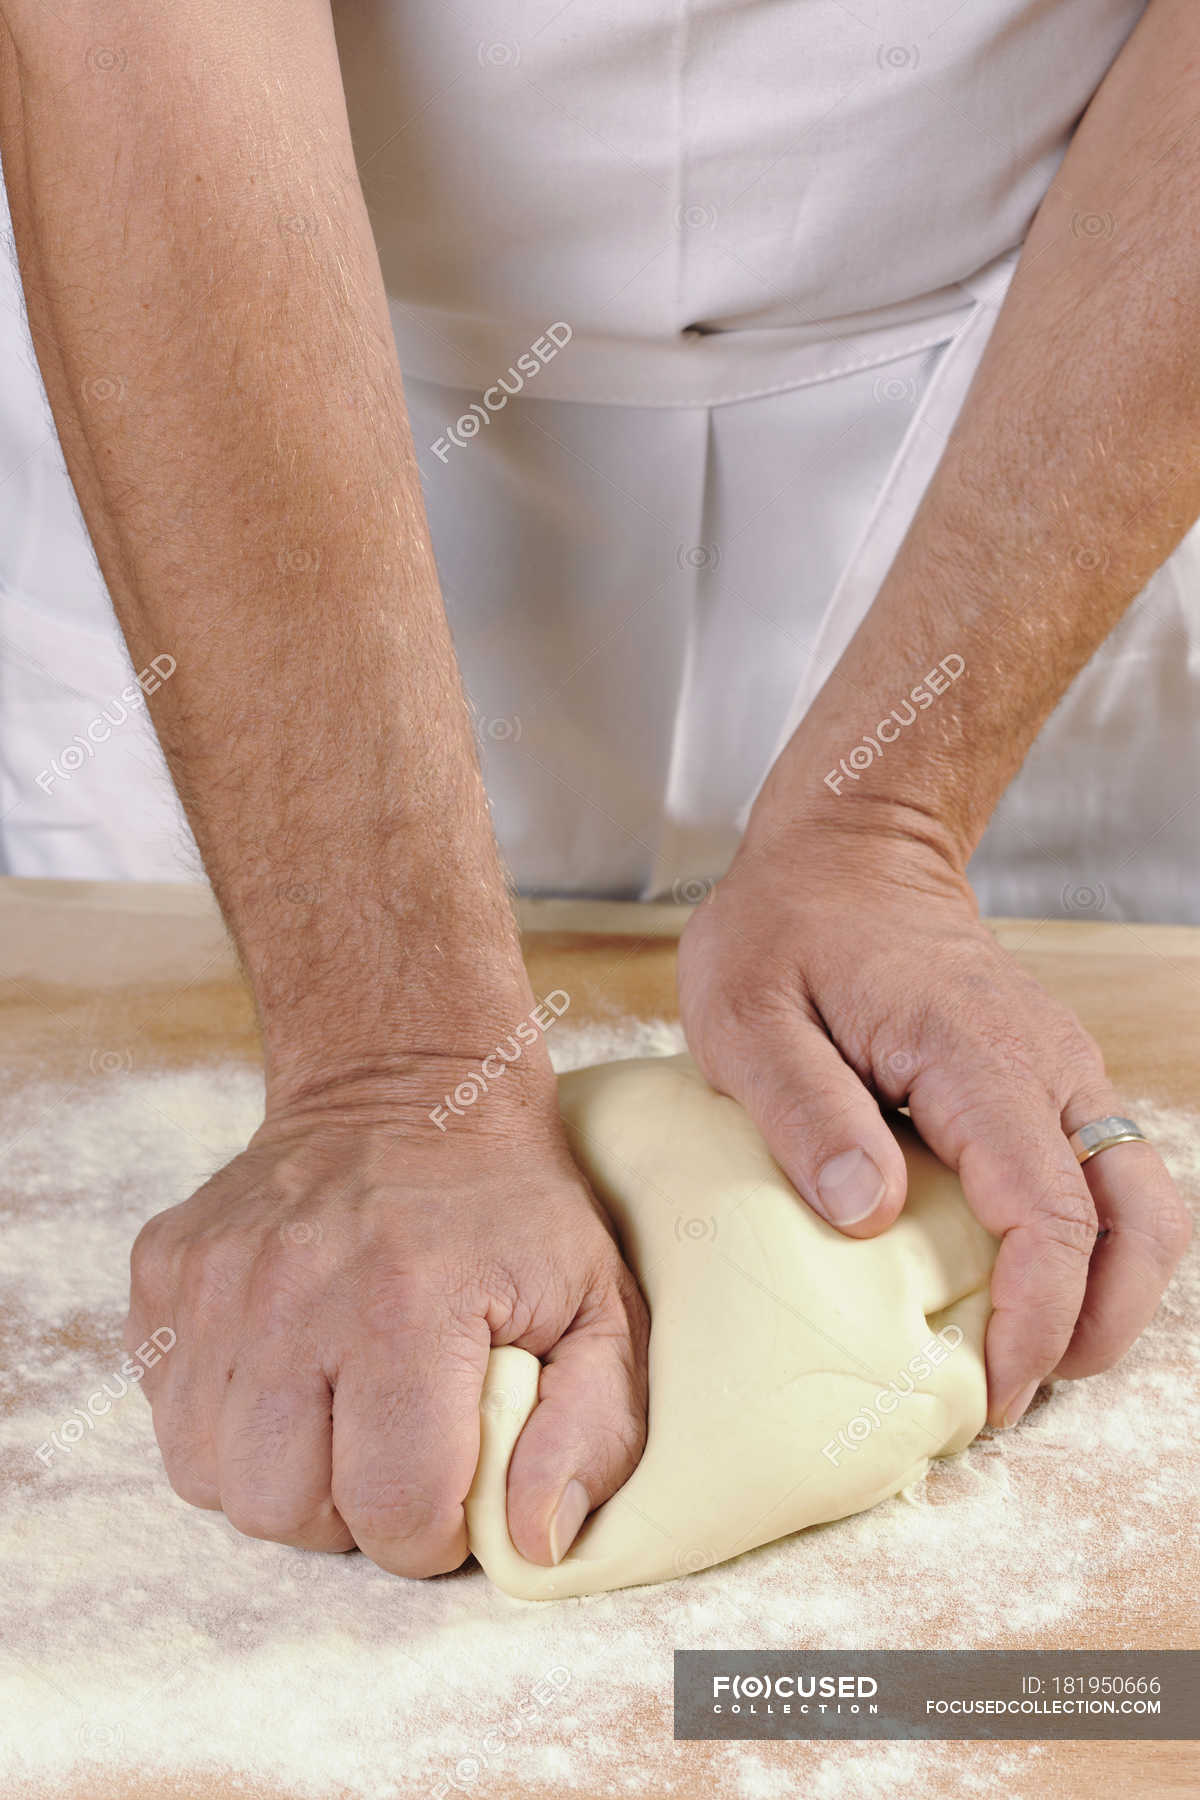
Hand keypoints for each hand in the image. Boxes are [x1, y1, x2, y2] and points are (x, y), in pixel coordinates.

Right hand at [125, 1071, 647, 1573]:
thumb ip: (591, 1432)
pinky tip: (291, 1366)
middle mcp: (290, 1292)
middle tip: (395, 1451)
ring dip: (280, 1472)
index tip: (456, 1484)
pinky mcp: (164, 1267)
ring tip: (340, 1410)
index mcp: (406, 1303)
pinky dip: (227, 1417)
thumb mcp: (600, 1305)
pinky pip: (169, 1409)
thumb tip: (535, 1545)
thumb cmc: (514, 1210)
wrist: (411, 1085)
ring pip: (209, 1476)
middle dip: (346, 1511)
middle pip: (280, 1509)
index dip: (433, 1530)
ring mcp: (212, 1278)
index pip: (392, 1508)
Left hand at [677, 818, 1190, 1426]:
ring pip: (1145, 1203)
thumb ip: (803, 1111)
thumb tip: (867, 1214)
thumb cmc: (785, 928)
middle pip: (1140, 1220)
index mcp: (975, 1056)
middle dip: (1097, 1327)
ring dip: (1110, 1294)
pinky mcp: (1051, 1079)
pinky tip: (1022, 1286)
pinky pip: (1109, 1178)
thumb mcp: (746, 1014)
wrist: (846, 849)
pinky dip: (1093, 1249)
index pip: (1051, 1214)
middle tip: (1014, 1395)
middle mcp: (1048, 1065)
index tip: (991, 1390)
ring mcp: (1062, 1069)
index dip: (1035, 1319)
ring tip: (1028, 1356)